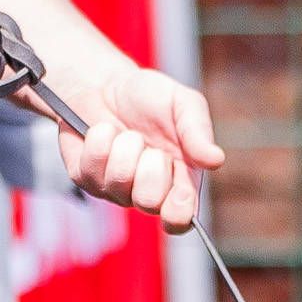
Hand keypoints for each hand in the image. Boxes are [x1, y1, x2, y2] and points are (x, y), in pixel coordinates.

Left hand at [38, 57, 221, 228]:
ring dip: (125, 147)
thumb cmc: (149, 97)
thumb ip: (198, 131)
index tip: (181, 191)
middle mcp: (145, 193)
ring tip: (127, 133)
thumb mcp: (182, 103)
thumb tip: (216, 160)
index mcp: (178, 182)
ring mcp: (113, 189)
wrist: (105, 82)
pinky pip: (90, 169)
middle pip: (148, 203)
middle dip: (151, 167)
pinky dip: (99, 140)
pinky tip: (103, 132)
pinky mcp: (85, 178)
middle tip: (152, 146)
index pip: (179, 220)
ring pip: (119, 183)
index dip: (179, 212)